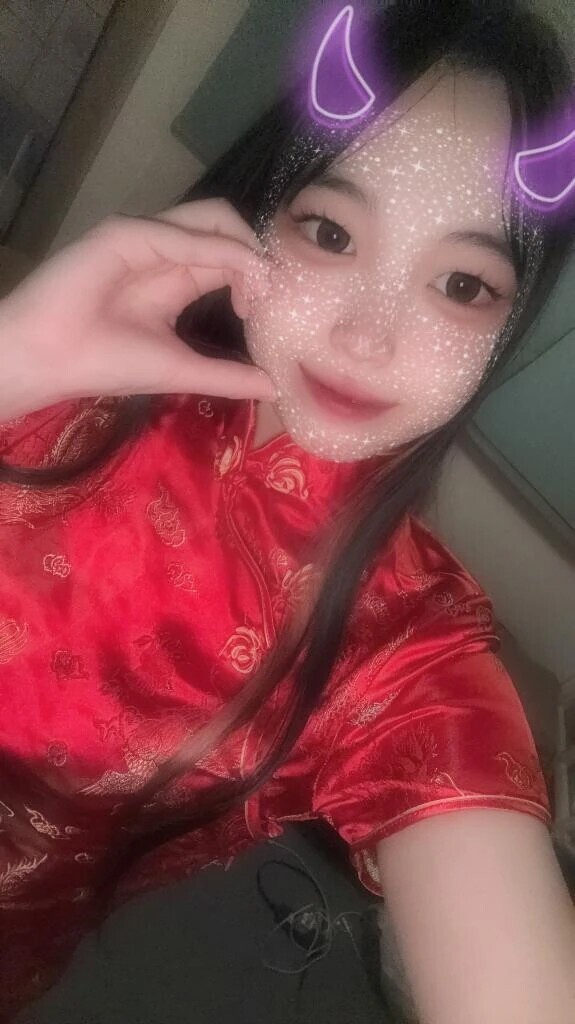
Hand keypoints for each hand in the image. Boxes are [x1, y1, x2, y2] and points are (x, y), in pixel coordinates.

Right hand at [0, 198, 275, 422]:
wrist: (47, 362)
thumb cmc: (104, 364)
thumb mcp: (181, 369)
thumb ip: (226, 374)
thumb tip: (274, 386)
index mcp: (175, 276)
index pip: (229, 255)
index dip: (256, 275)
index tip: (264, 313)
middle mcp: (163, 249)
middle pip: (226, 227)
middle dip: (257, 258)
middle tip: (266, 298)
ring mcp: (144, 237)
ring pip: (211, 216)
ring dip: (245, 250)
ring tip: (257, 290)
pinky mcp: (124, 233)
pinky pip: (181, 235)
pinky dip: (217, 252)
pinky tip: (237, 281)